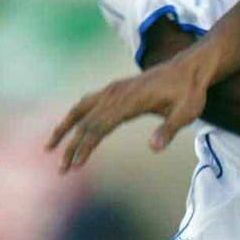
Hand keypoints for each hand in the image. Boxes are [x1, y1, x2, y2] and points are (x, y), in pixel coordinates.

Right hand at [48, 51, 213, 171]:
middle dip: (71, 147)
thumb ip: (169, 129)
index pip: (99, 126)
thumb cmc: (191, 92)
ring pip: (80, 109)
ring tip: (49, 148)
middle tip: (62, 171)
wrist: (191, 68)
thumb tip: (154, 148)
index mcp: (130, 101)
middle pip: (86, 122)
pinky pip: (88, 102)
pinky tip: (69, 127)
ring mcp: (114, 89)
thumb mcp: (187, 112)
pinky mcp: (115, 88)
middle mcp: (117, 93)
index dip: (85, 147)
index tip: (76, 166)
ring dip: (64, 128)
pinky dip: (74, 116)